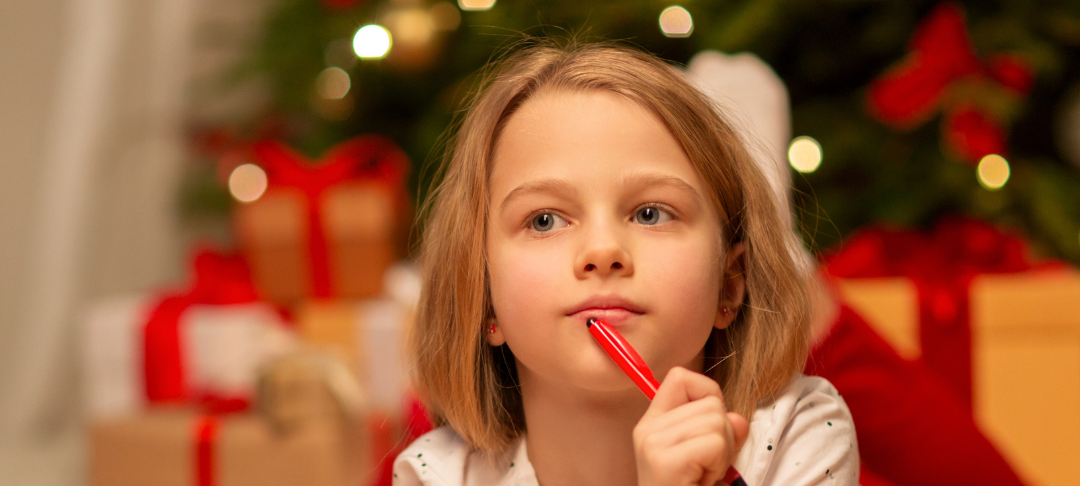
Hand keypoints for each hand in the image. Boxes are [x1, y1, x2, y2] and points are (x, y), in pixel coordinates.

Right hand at [633, 367, 749, 485]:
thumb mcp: (709, 459)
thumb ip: (724, 432)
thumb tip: (738, 419)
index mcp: (652, 424)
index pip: (680, 377)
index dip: (708, 394)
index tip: (710, 427)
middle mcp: (647, 430)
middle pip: (709, 402)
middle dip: (723, 434)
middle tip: (707, 465)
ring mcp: (653, 444)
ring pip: (716, 421)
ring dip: (722, 452)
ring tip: (704, 474)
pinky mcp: (664, 461)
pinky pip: (714, 442)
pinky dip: (718, 464)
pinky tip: (702, 481)